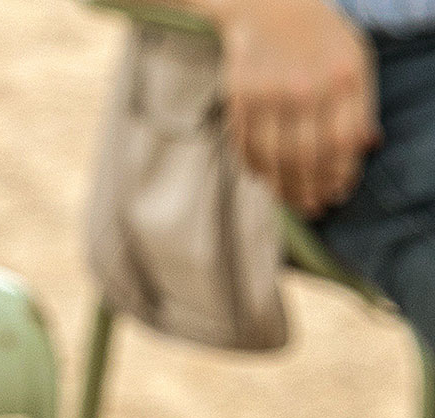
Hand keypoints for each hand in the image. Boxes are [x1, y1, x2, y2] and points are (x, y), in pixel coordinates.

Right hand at [217, 0, 380, 215]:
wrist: (269, 5)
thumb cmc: (318, 37)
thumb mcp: (352, 59)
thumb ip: (360, 103)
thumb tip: (366, 148)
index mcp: (344, 77)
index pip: (343, 143)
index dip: (340, 174)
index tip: (337, 193)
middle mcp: (307, 87)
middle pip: (308, 157)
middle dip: (311, 189)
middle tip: (312, 207)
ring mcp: (271, 93)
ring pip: (276, 159)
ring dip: (282, 187)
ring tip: (289, 201)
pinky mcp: (240, 98)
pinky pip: (247, 146)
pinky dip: (255, 168)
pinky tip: (264, 178)